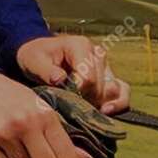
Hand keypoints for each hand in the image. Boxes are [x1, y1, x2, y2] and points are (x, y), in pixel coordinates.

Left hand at [11, 33, 131, 114]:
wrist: (39, 55)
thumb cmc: (36, 56)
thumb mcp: (34, 61)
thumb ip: (46, 71)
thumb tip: (60, 79)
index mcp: (81, 45)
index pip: (88, 76)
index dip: (78, 92)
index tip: (65, 97)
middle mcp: (97, 54)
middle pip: (101, 86)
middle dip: (87, 100)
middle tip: (71, 105)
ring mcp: (106, 66)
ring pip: (115, 90)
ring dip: (102, 103)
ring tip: (86, 109)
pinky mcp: (110, 77)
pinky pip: (123, 92)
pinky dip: (118, 103)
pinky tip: (106, 112)